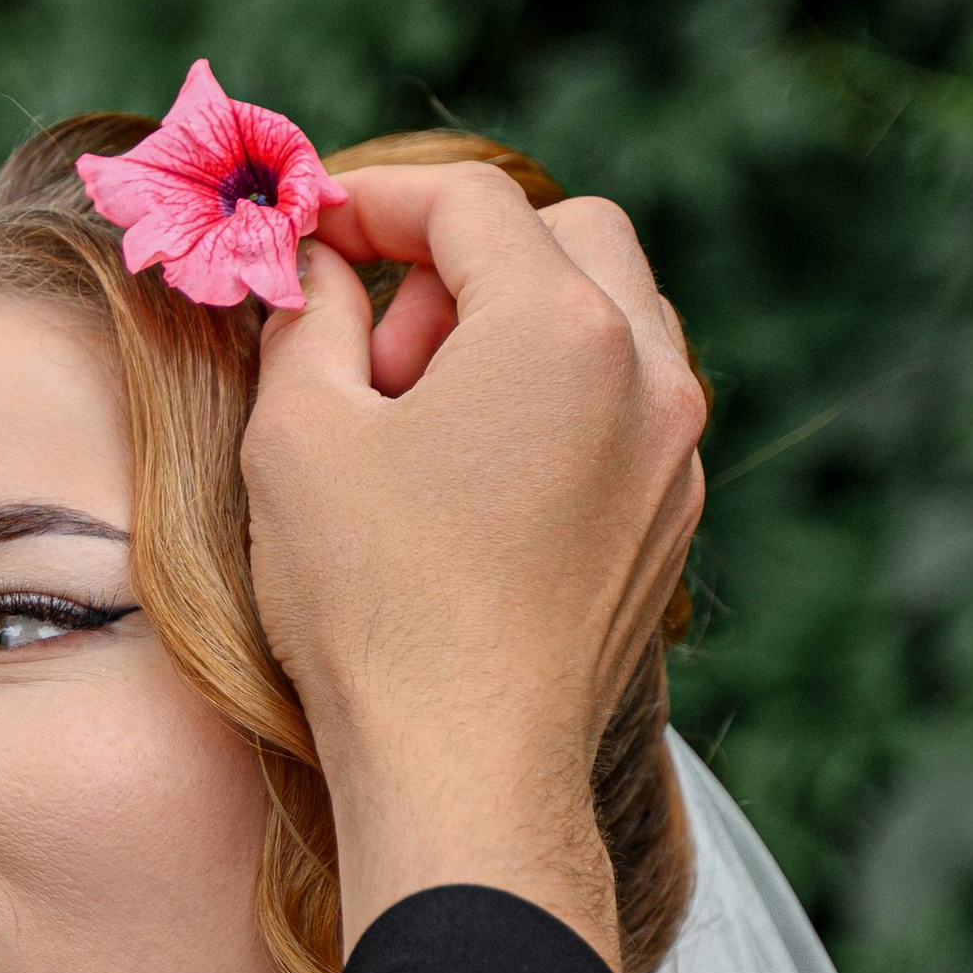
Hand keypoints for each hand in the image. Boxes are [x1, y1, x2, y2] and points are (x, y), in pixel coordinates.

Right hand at [242, 162, 705, 965]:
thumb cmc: (374, 607)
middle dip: (461, 261)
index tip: (312, 231)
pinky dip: (549, 399)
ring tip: (416, 423)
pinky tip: (467, 483)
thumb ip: (305, 314)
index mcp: (561, 326)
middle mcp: (647, 371)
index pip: (468, 201)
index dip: (374, 199)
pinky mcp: (669, 516)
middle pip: (566, 236)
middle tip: (376, 347)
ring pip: (606, 317)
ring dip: (510, 327)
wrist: (464, 773)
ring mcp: (674, 449)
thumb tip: (313, 264)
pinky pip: (620, 404)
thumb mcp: (297, 434)